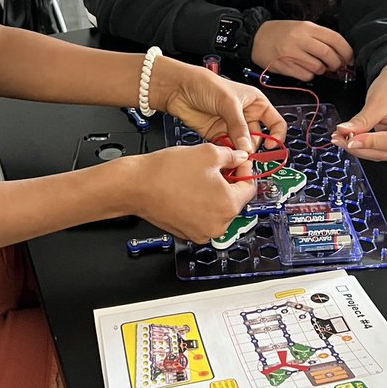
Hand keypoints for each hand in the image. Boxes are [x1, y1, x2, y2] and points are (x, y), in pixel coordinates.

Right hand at [131, 144, 256, 243]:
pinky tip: (189, 190)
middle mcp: (218, 225)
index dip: (245, 170)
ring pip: (218, 210)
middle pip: (234, 200)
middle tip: (217, 168)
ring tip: (199, 178)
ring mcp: (202, 232)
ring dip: (214, 194)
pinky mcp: (188, 234)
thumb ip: (232, 156)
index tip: (239, 162)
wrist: (136, 186)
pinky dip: (201, 205)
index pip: (249, 188)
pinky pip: (203, 218)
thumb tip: (240, 158)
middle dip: (229, 183)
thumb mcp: (208, 153)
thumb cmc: (167, 172)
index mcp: (228, 206)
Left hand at [153, 57, 285, 152]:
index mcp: (255, 103)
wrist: (179, 88)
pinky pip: (227, 149)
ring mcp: (231, 126)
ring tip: (234, 155)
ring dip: (239, 152)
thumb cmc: (205, 84)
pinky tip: (224, 155)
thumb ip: (239, 126)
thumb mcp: (228, 102)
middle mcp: (245, 115)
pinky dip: (227, 154)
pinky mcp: (218, 135)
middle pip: (258, 138)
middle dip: (252, 147)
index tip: (270, 147)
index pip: (275, 122)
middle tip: (246, 154)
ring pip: (242, 146)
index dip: (276, 136)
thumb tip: (247, 147)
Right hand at [251, 20, 353, 80]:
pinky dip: (309, 75)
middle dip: (336, 64)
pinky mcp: (284, 66)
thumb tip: (340, 54)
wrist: (255, 38)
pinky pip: (305, 75)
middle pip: (328, 54)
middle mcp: (300, 39)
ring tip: (318, 66)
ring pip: (318, 67)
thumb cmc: (281, 33)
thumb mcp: (301, 27)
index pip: (335, 39)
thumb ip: (319, 38)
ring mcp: (291, 53)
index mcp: (307, 27)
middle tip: (336, 66)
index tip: (349, 58)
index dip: (346, 51)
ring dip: (322, 70)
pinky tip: (304, 69)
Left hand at [332, 60, 386, 161]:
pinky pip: (381, 151)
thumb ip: (360, 122)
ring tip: (342, 138)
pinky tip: (351, 140)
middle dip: (359, 147)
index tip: (349, 140)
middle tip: (339, 138)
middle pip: (385, 152)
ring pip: (381, 154)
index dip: (369, 143)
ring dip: (359, 149)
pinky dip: (365, 147)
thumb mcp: (375, 102)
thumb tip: (344, 133)